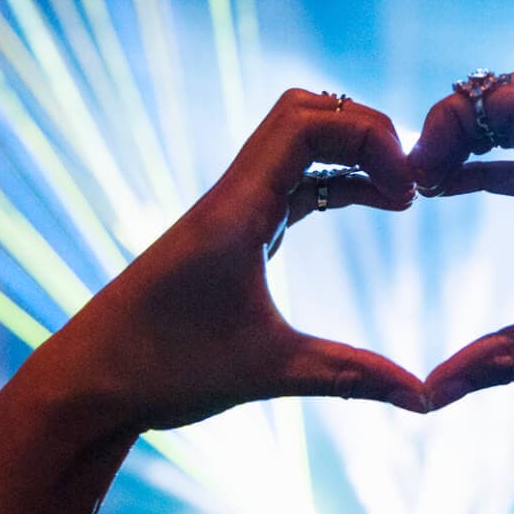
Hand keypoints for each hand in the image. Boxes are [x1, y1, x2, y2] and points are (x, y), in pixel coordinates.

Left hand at [27, 89, 425, 432]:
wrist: (86, 385)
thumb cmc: (163, 372)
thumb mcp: (268, 373)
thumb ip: (351, 377)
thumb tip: (426, 399)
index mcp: (236, 210)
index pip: (306, 122)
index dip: (369, 136)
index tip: (408, 193)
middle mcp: (231, 197)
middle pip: (305, 114)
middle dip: (366, 132)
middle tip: (411, 185)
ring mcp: (229, 212)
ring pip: (296, 145)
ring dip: (352, 154)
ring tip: (401, 197)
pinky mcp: (230, 233)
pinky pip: (290, 181)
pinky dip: (334, 181)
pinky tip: (369, 204)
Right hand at [408, 72, 513, 407]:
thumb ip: (497, 363)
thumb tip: (427, 398)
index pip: (508, 94)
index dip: (452, 118)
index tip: (420, 178)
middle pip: (509, 96)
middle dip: (453, 122)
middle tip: (416, 178)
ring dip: (473, 141)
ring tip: (427, 184)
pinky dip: (496, 167)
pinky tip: (462, 192)